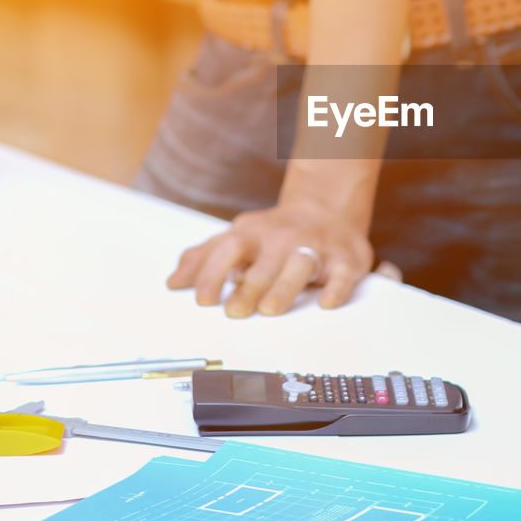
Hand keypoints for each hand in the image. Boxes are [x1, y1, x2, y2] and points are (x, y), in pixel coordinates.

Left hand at [166, 194, 373, 317]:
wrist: (328, 208)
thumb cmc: (276, 233)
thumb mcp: (239, 236)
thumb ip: (206, 258)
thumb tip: (174, 282)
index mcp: (253, 233)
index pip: (228, 248)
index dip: (213, 272)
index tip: (203, 299)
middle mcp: (283, 238)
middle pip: (263, 261)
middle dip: (248, 287)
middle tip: (235, 312)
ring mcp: (316, 246)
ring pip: (301, 264)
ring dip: (284, 286)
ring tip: (270, 309)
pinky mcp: (346, 257)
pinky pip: (343, 272)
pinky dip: (336, 287)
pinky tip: (326, 302)